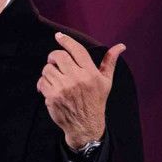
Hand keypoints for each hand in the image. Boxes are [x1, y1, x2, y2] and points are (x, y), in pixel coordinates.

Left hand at [36, 32, 125, 148]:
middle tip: (54, 61)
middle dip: (54, 56)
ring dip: (48, 71)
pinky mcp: (53, 97)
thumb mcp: (106, 82)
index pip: (77, 50)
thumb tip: (120, 46)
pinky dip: (42, 83)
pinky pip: (41, 82)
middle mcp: (77, 79)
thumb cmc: (95, 101)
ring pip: (47, 68)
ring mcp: (64, 88)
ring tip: (55, 78)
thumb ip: (110, 62)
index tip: (59, 36)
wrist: (85, 126)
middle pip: (58, 56)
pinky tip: (49, 88)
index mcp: (91, 73)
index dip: (66, 40)